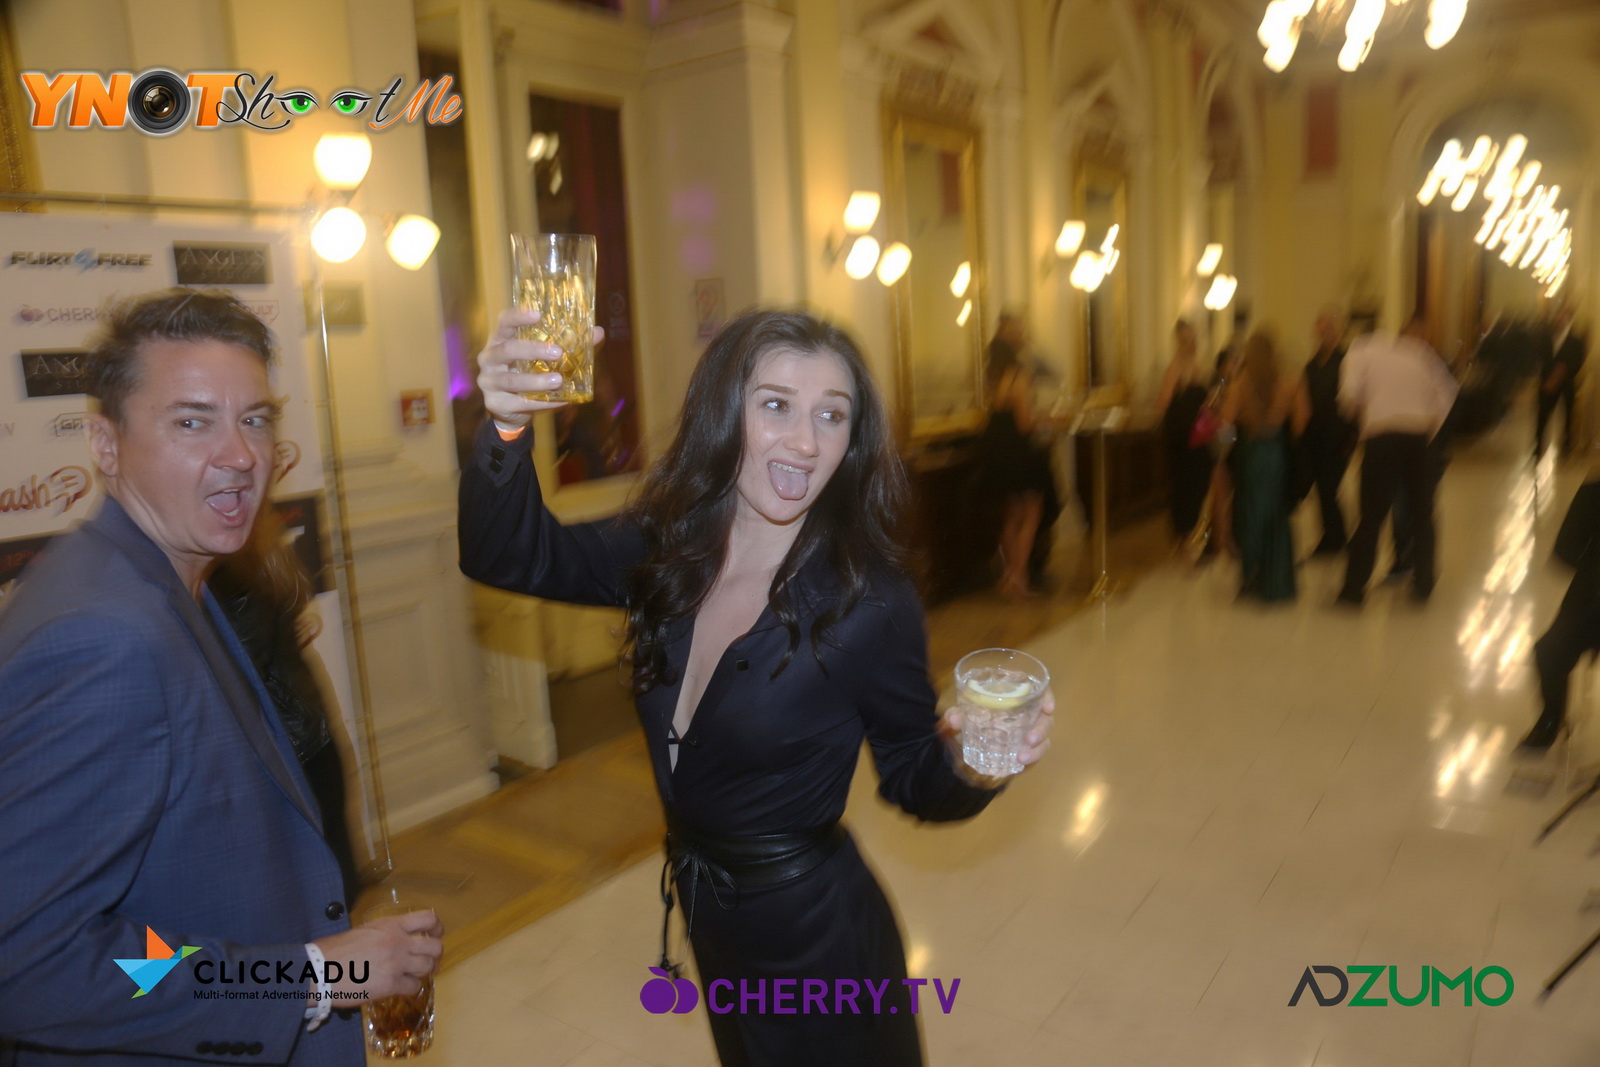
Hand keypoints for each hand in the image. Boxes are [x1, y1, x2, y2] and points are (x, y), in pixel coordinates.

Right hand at [313, 909, 442, 1000]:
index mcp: (390, 925)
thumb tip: (398, 940)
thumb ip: (386, 933)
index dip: (437, 928)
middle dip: (435, 955)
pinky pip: (414, 987)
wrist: (319, 970)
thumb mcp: (364, 931)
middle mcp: (398, 941)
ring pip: (428, 968)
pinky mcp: (390, 984)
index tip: (436, 934)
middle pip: (435, 947)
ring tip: (414, 975)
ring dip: (423, 973)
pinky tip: (401, 988)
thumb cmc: (335, 950)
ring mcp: (396, 963)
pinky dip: (410, 989)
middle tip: (428, 961)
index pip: (428, 919)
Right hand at [477, 309, 604, 429]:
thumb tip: (597, 332)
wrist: (510, 409)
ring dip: (536, 381)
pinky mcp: (495, 403)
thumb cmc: (529, 373)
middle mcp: (490, 357)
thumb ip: (570, 344)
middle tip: (557, 353)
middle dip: (532, 350)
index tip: (538, 314)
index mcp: (501, 339)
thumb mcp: (544, 357)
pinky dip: (543, 403)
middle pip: (507, 349)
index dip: (518, 316)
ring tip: (558, 381)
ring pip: (511, 380)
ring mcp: (489, 381)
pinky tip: (562, 401)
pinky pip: (520, 403)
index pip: (504, 322)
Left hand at [939, 688, 1054, 787]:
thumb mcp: (961, 715)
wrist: (966, 740)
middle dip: (1041, 728)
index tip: (1048, 708)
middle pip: (1044, 717)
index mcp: (1014, 695)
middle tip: (1029, 739)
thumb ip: (955, 715)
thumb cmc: (969, 717)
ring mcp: (1028, 730)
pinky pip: (1036, 752)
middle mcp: (1026, 711)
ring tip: (1022, 757)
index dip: (1047, 696)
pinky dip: (1032, 758)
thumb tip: (953, 720)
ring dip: (1038, 749)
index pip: (1037, 689)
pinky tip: (1022, 764)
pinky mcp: (1027, 747)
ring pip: (1044, 737)